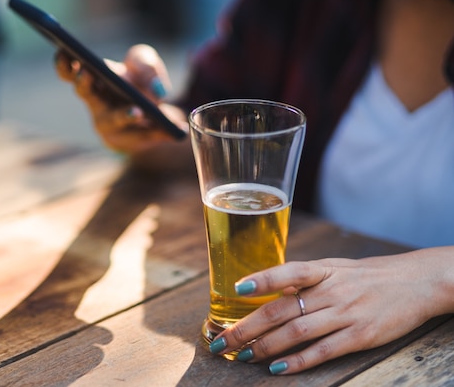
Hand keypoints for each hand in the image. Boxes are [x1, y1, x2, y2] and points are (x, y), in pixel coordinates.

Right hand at [54, 44, 187, 154]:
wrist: (155, 116)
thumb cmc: (141, 83)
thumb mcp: (147, 65)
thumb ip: (147, 65)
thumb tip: (156, 88)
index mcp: (93, 78)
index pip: (69, 70)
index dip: (63, 62)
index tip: (63, 50)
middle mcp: (95, 102)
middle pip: (83, 92)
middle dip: (83, 83)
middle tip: (86, 73)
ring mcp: (108, 123)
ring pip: (113, 120)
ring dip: (124, 115)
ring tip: (138, 112)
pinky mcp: (127, 141)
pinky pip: (142, 135)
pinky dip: (159, 131)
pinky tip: (177, 128)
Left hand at [209, 247, 453, 373]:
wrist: (415, 283)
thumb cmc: (366, 276)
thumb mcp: (334, 269)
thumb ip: (303, 281)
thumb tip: (266, 292)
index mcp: (322, 270)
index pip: (288, 272)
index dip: (262, 279)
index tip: (236, 288)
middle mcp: (331, 290)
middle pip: (281, 310)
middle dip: (247, 328)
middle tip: (222, 341)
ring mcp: (346, 313)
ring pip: (296, 331)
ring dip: (266, 347)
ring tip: (242, 357)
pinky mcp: (360, 336)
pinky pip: (323, 351)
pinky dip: (298, 361)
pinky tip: (277, 368)